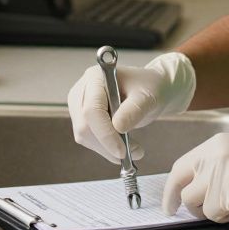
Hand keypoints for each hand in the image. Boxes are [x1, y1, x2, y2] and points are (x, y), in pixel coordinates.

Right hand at [68, 51, 195, 163]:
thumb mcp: (148, 96)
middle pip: (85, 125)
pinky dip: (106, 148)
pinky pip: (89, 140)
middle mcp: (82, 90)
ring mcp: (79, 105)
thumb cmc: (148, 87)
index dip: (105, 133)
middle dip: (108, 144)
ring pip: (84, 136)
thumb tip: (118, 127)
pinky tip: (123, 146)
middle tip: (135, 152)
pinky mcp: (83, 119)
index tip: (122, 151)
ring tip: (134, 149)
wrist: (148, 90)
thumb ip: (134, 109)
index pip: (92, 109)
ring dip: (108, 149)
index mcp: (95, 77)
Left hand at [161, 133, 228, 222]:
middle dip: (187, 203)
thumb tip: (191, 186)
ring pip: (197, 204)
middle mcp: (214, 157)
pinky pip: (214, 214)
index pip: (180, 167)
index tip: (169, 202)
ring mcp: (221, 175)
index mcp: (216, 144)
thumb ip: (214, 163)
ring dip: (210, 210)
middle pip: (184, 187)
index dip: (171, 188)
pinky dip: (225, 216)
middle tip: (192, 211)